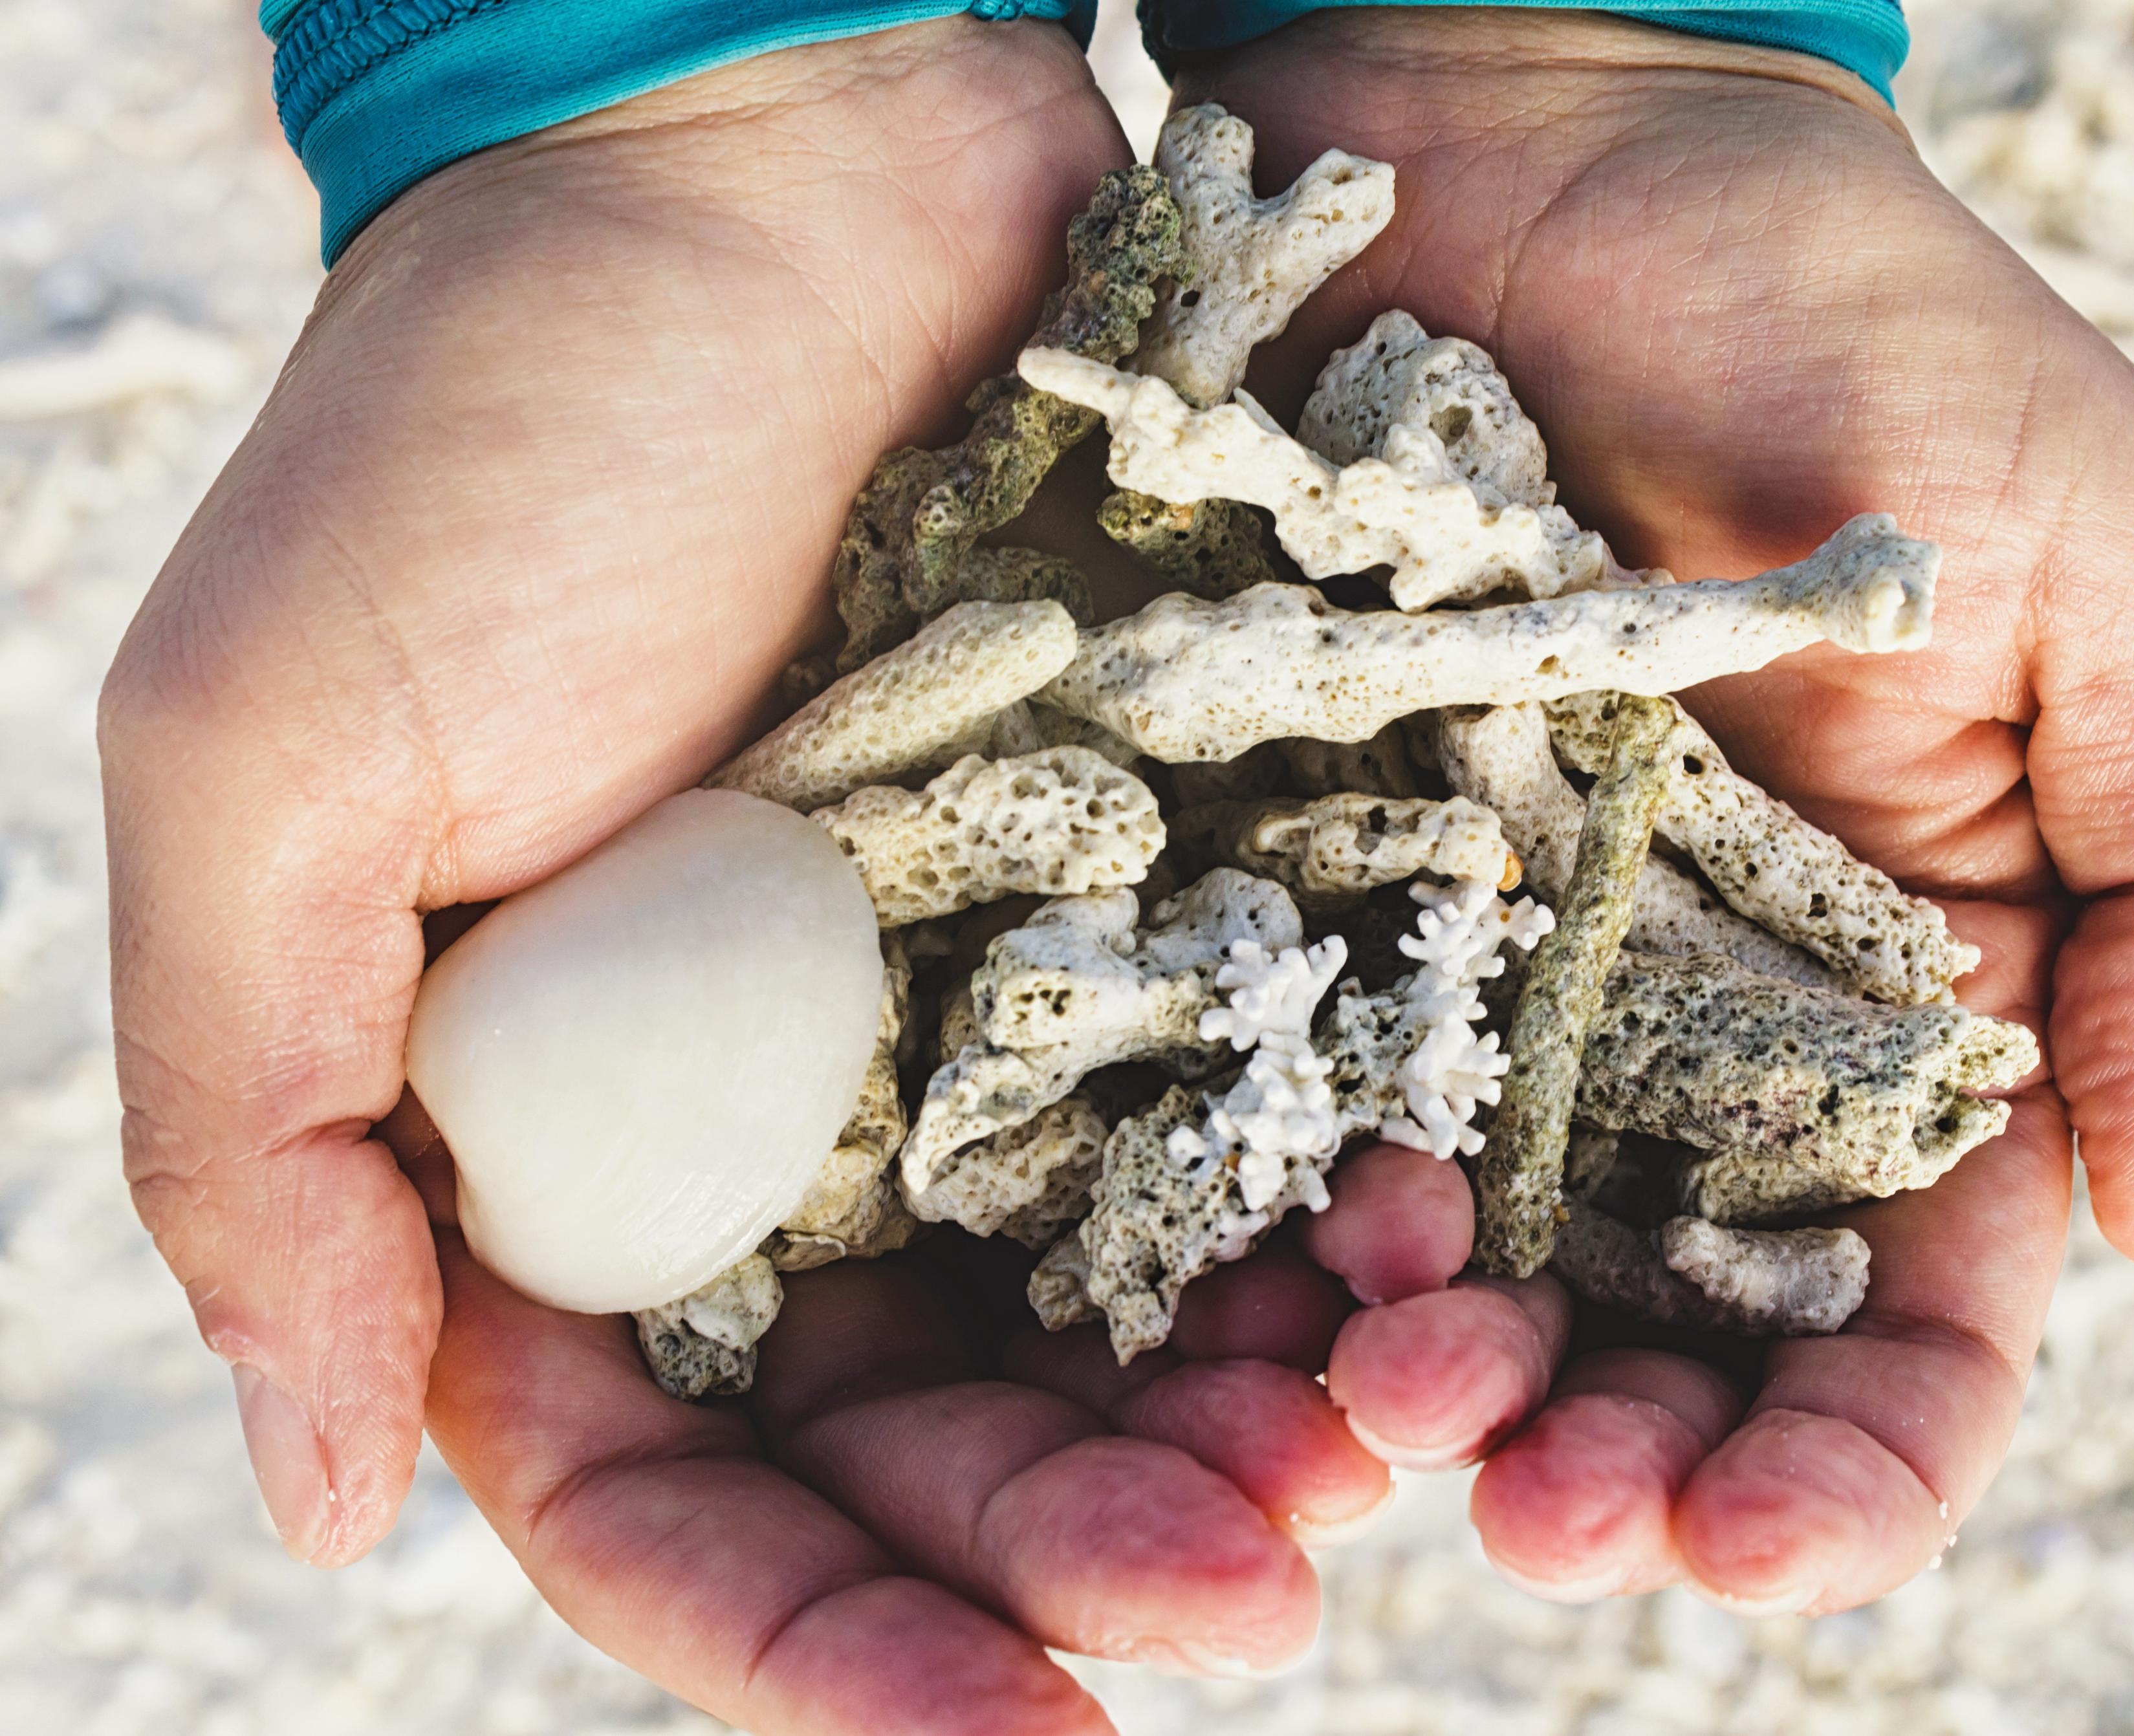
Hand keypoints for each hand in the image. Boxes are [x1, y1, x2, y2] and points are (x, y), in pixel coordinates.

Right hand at [101, 22, 1381, 1726]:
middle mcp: (767, 1113)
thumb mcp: (274, 764)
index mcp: (546, 1136)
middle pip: (915, 1433)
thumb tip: (313, 1499)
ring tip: (1372, 1468)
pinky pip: (1238, 1105)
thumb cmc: (486, 429)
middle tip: (1248, 1604)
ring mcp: (966, 1008)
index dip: (808, 1637)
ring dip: (1228, 1419)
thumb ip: (265, 1134)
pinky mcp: (1135, 885)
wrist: (772, 157)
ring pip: (1105, 1311)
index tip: (998, 1731)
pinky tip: (1421, 1270)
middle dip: (1068, 1547)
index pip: (659, 1482)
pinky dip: (1318, 1210)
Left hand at [1176, 11, 2133, 1611]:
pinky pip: (1298, 1087)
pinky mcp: (1319, 873)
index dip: (1859, 1454)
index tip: (1771, 1548)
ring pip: (1475, 1257)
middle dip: (1624, 1460)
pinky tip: (1268, 1261)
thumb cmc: (1860, 325)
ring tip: (1389, 1414)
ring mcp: (1489, 962)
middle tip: (1542, 1523)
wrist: (1552, 153)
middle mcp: (1691, 1020)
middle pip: (1670, 1331)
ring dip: (1443, 1380)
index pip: (1910, 1298)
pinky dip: (1284, 1204)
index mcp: (1912, 991)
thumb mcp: (2110, 574)